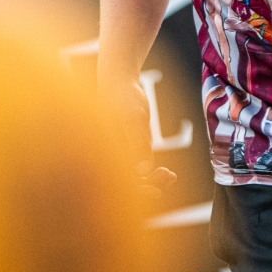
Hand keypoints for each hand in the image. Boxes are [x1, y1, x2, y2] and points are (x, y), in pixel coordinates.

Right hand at [103, 72, 177, 199]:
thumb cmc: (123, 96)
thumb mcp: (134, 118)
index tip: (157, 192)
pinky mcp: (124, 151)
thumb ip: (137, 143)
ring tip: (171, 176)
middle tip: (170, 178)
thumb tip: (142, 169)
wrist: (119, 80)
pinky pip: (137, 169)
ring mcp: (114, 155)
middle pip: (125, 184)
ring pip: (132, 178)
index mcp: (100, 154)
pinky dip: (151, 173)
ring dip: (152, 180)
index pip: (118, 183)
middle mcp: (104, 158)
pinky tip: (168, 173)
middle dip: (147, 186)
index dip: (137, 191)